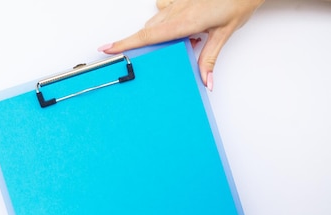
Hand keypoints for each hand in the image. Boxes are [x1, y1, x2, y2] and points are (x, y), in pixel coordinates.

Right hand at [98, 0, 264, 89]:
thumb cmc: (237, 2)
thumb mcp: (224, 34)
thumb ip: (209, 58)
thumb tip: (205, 79)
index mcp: (184, 22)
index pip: (146, 36)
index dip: (124, 43)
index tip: (105, 48)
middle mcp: (176, 10)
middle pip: (149, 30)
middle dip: (149, 43)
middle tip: (160, 54)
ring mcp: (176, 2)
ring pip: (155, 20)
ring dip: (161, 32)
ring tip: (185, 38)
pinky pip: (163, 8)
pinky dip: (167, 18)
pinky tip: (183, 22)